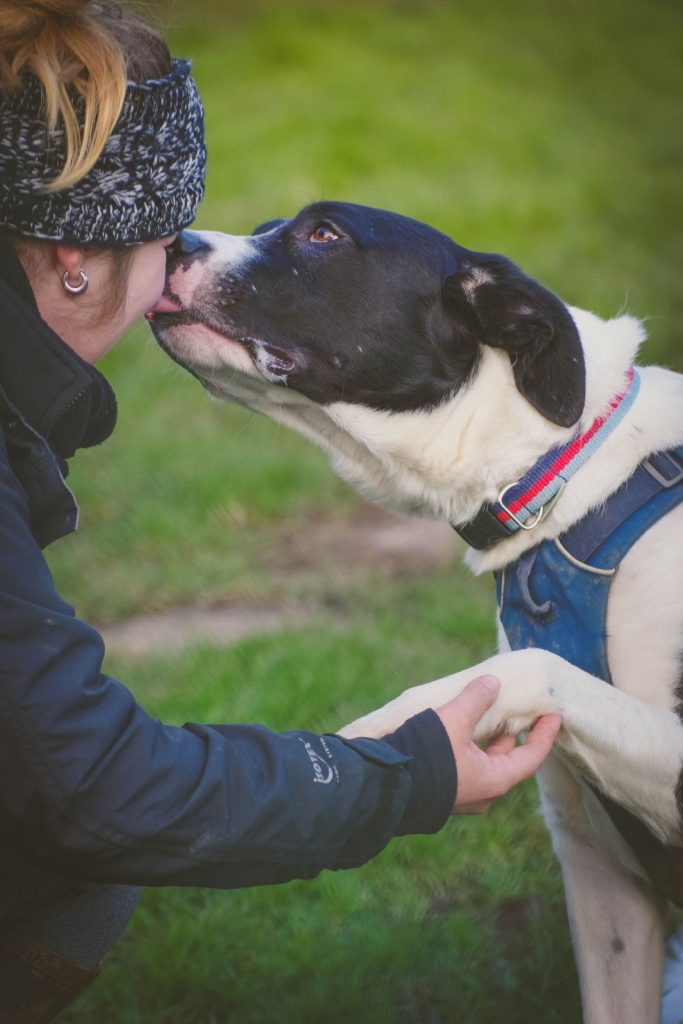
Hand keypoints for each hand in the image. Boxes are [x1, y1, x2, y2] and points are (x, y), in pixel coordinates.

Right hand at [436, 674, 561, 813]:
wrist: (384, 787)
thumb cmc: (427, 756)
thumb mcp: (454, 720)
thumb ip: (475, 699)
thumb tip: (492, 682)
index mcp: (494, 779)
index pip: (531, 757)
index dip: (544, 734)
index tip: (554, 715)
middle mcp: (483, 793)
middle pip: (506, 759)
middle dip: (511, 733)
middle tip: (516, 709)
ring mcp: (462, 795)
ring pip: (483, 763)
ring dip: (487, 740)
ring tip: (485, 714)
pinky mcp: (442, 793)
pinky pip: (466, 768)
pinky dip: (470, 747)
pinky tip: (459, 731)